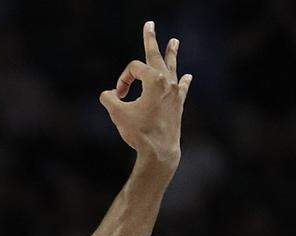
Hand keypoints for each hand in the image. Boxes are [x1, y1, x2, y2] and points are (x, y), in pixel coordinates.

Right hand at [100, 21, 191, 169]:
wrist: (160, 152)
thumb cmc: (139, 132)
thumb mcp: (117, 113)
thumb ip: (108, 98)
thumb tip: (109, 94)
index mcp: (153, 79)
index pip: (133, 69)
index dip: (122, 80)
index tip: (118, 97)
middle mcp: (167, 81)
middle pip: (156, 55)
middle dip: (150, 39)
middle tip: (150, 24)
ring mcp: (175, 92)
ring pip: (173, 68)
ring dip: (172, 54)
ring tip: (175, 41)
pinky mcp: (178, 105)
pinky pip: (182, 88)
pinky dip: (183, 82)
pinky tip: (187, 77)